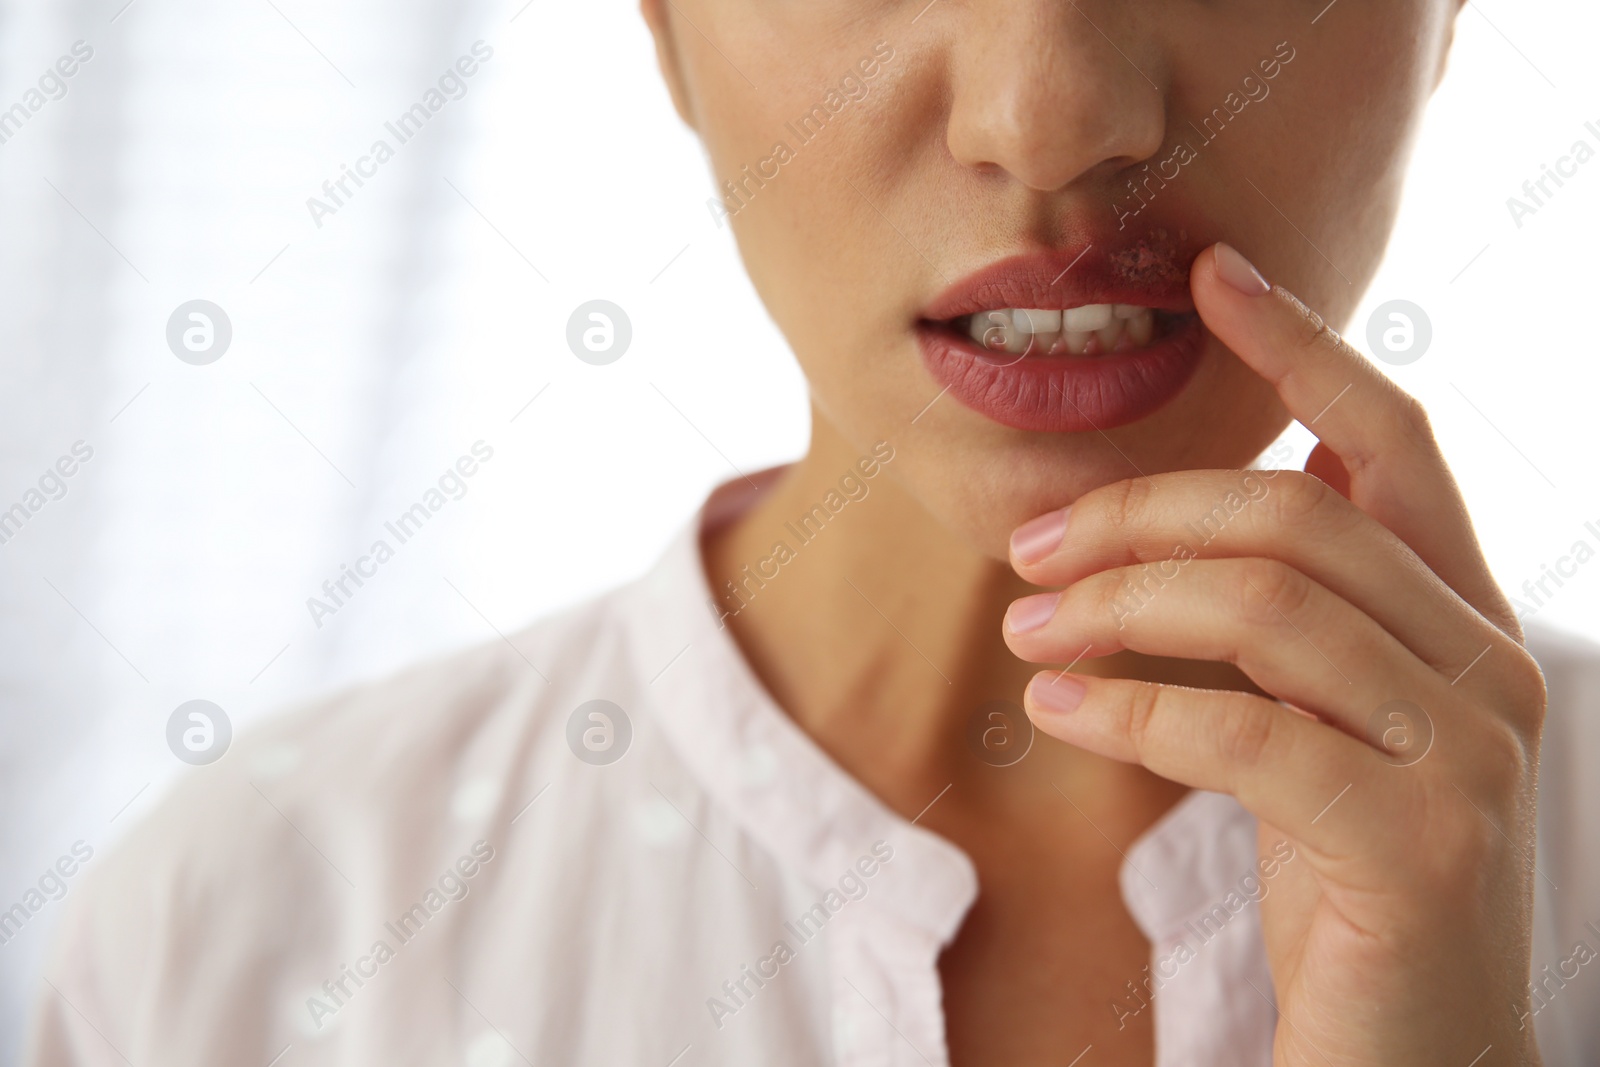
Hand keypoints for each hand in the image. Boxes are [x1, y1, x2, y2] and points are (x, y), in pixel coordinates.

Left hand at [1001, 243, 1547, 1065]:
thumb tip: (1221, 503)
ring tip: (1024, 626)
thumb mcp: (1320, 726)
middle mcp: (1488, 668)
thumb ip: (1297, 619)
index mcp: (1460, 621)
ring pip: (1266, 604)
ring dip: (1117, 602)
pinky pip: (1243, 730)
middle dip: (1139, 513)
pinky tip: (1054, 705)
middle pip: (1296, 514)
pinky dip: (1128, 705)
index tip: (1213, 275)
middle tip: (1027, 548)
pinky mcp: (1421, 847)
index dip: (1305, 345)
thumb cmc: (1344, 882)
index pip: (1394, 439)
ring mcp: (1471, 757)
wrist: (1408, 1054)